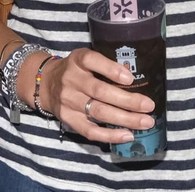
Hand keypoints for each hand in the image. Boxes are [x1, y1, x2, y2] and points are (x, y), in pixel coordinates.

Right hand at [39, 48, 154, 143]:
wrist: (45, 83)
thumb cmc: (75, 70)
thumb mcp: (84, 58)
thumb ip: (105, 65)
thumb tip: (138, 75)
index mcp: (78, 60)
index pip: (92, 60)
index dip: (111, 69)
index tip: (130, 78)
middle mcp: (71, 79)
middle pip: (100, 91)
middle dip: (127, 100)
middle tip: (149, 106)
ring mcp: (68, 100)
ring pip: (98, 111)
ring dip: (124, 119)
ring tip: (145, 122)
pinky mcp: (68, 118)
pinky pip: (89, 130)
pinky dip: (110, 134)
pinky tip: (127, 135)